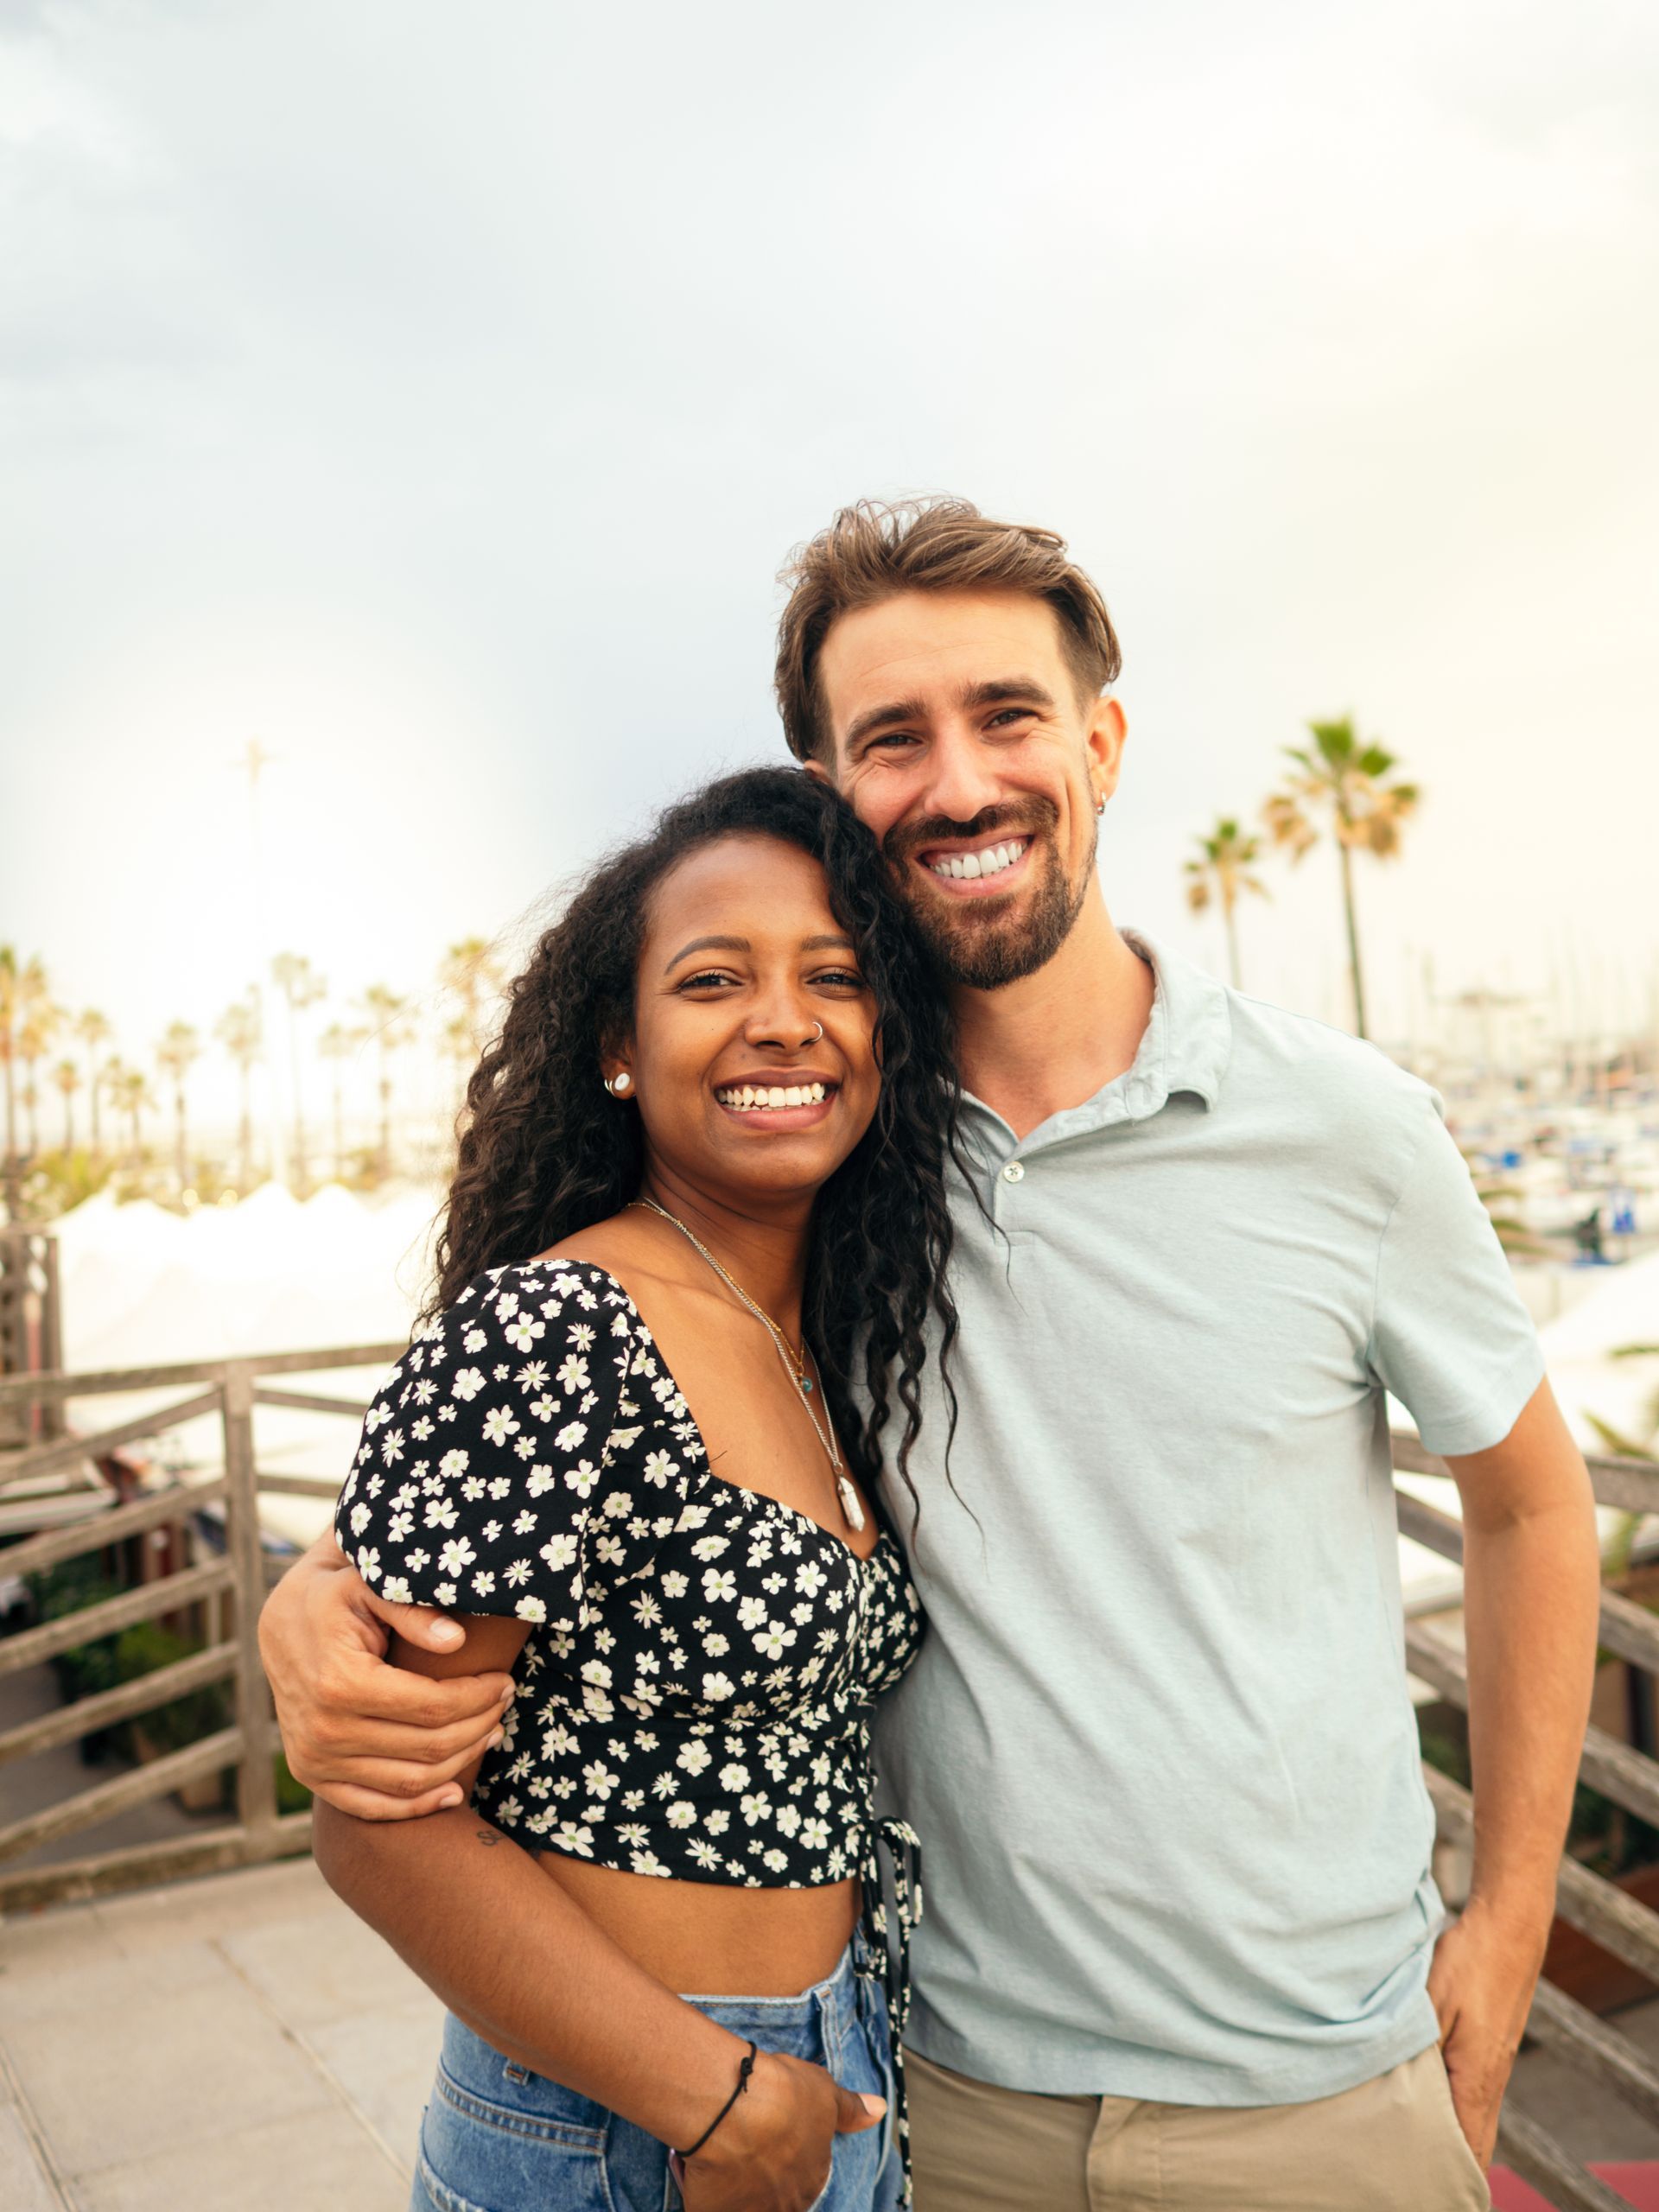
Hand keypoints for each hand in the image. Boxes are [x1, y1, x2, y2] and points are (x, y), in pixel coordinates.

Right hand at [258, 1532, 514, 1817]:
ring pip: (410, 1782)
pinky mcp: (311, 1776)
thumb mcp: (370, 1586)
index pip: (433, 1706)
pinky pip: (373, 1807)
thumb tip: (456, 1640)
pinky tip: (453, 1790)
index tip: (504, 1682)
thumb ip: (414, 1612)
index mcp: (341, 1683)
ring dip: (460, 1762)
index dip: (479, 1697)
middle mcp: (324, 1731)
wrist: (281, 1624)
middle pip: (428, 1746)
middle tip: (504, 1703)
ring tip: (489, 1732)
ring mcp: (314, 1760)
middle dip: (478, 1725)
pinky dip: (417, 1806)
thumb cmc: (335, 1597)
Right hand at [673, 2048, 883, 2210]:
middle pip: (776, 2197)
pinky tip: (697, 2170)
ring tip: (720, 2157)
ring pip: (744, 2206)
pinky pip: (708, 2208)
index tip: (771, 2139)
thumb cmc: (784, 2095)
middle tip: (744, 2147)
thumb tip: (879, 2110)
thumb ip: (849, 2107)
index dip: (786, 2157)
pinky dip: (702, 2194)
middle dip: (761, 2177)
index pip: (804, 2179)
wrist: (735, 2108)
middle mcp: (785, 2205)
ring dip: (735, 2190)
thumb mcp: (824, 2092)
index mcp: (812, 2180)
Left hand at [1428, 1895, 1549, 2169]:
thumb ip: (1415, 2042)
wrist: (1510, 1928)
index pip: (1467, 2146)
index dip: (1449, 2171)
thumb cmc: (1471, 1961)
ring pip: (1477, 2119)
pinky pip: (1476, 2095)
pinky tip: (1436, 2107)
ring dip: (1456, 2138)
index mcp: (1477, 2077)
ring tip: (1419, 2154)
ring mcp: (1495, 2064)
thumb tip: (1394, 2080)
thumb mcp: (1434, 2000)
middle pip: (1476, 2142)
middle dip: (1452, 2166)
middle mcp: (1491, 2079)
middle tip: (1414, 2179)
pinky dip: (1459, 2112)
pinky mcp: (1492, 2048)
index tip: (1420, 2187)